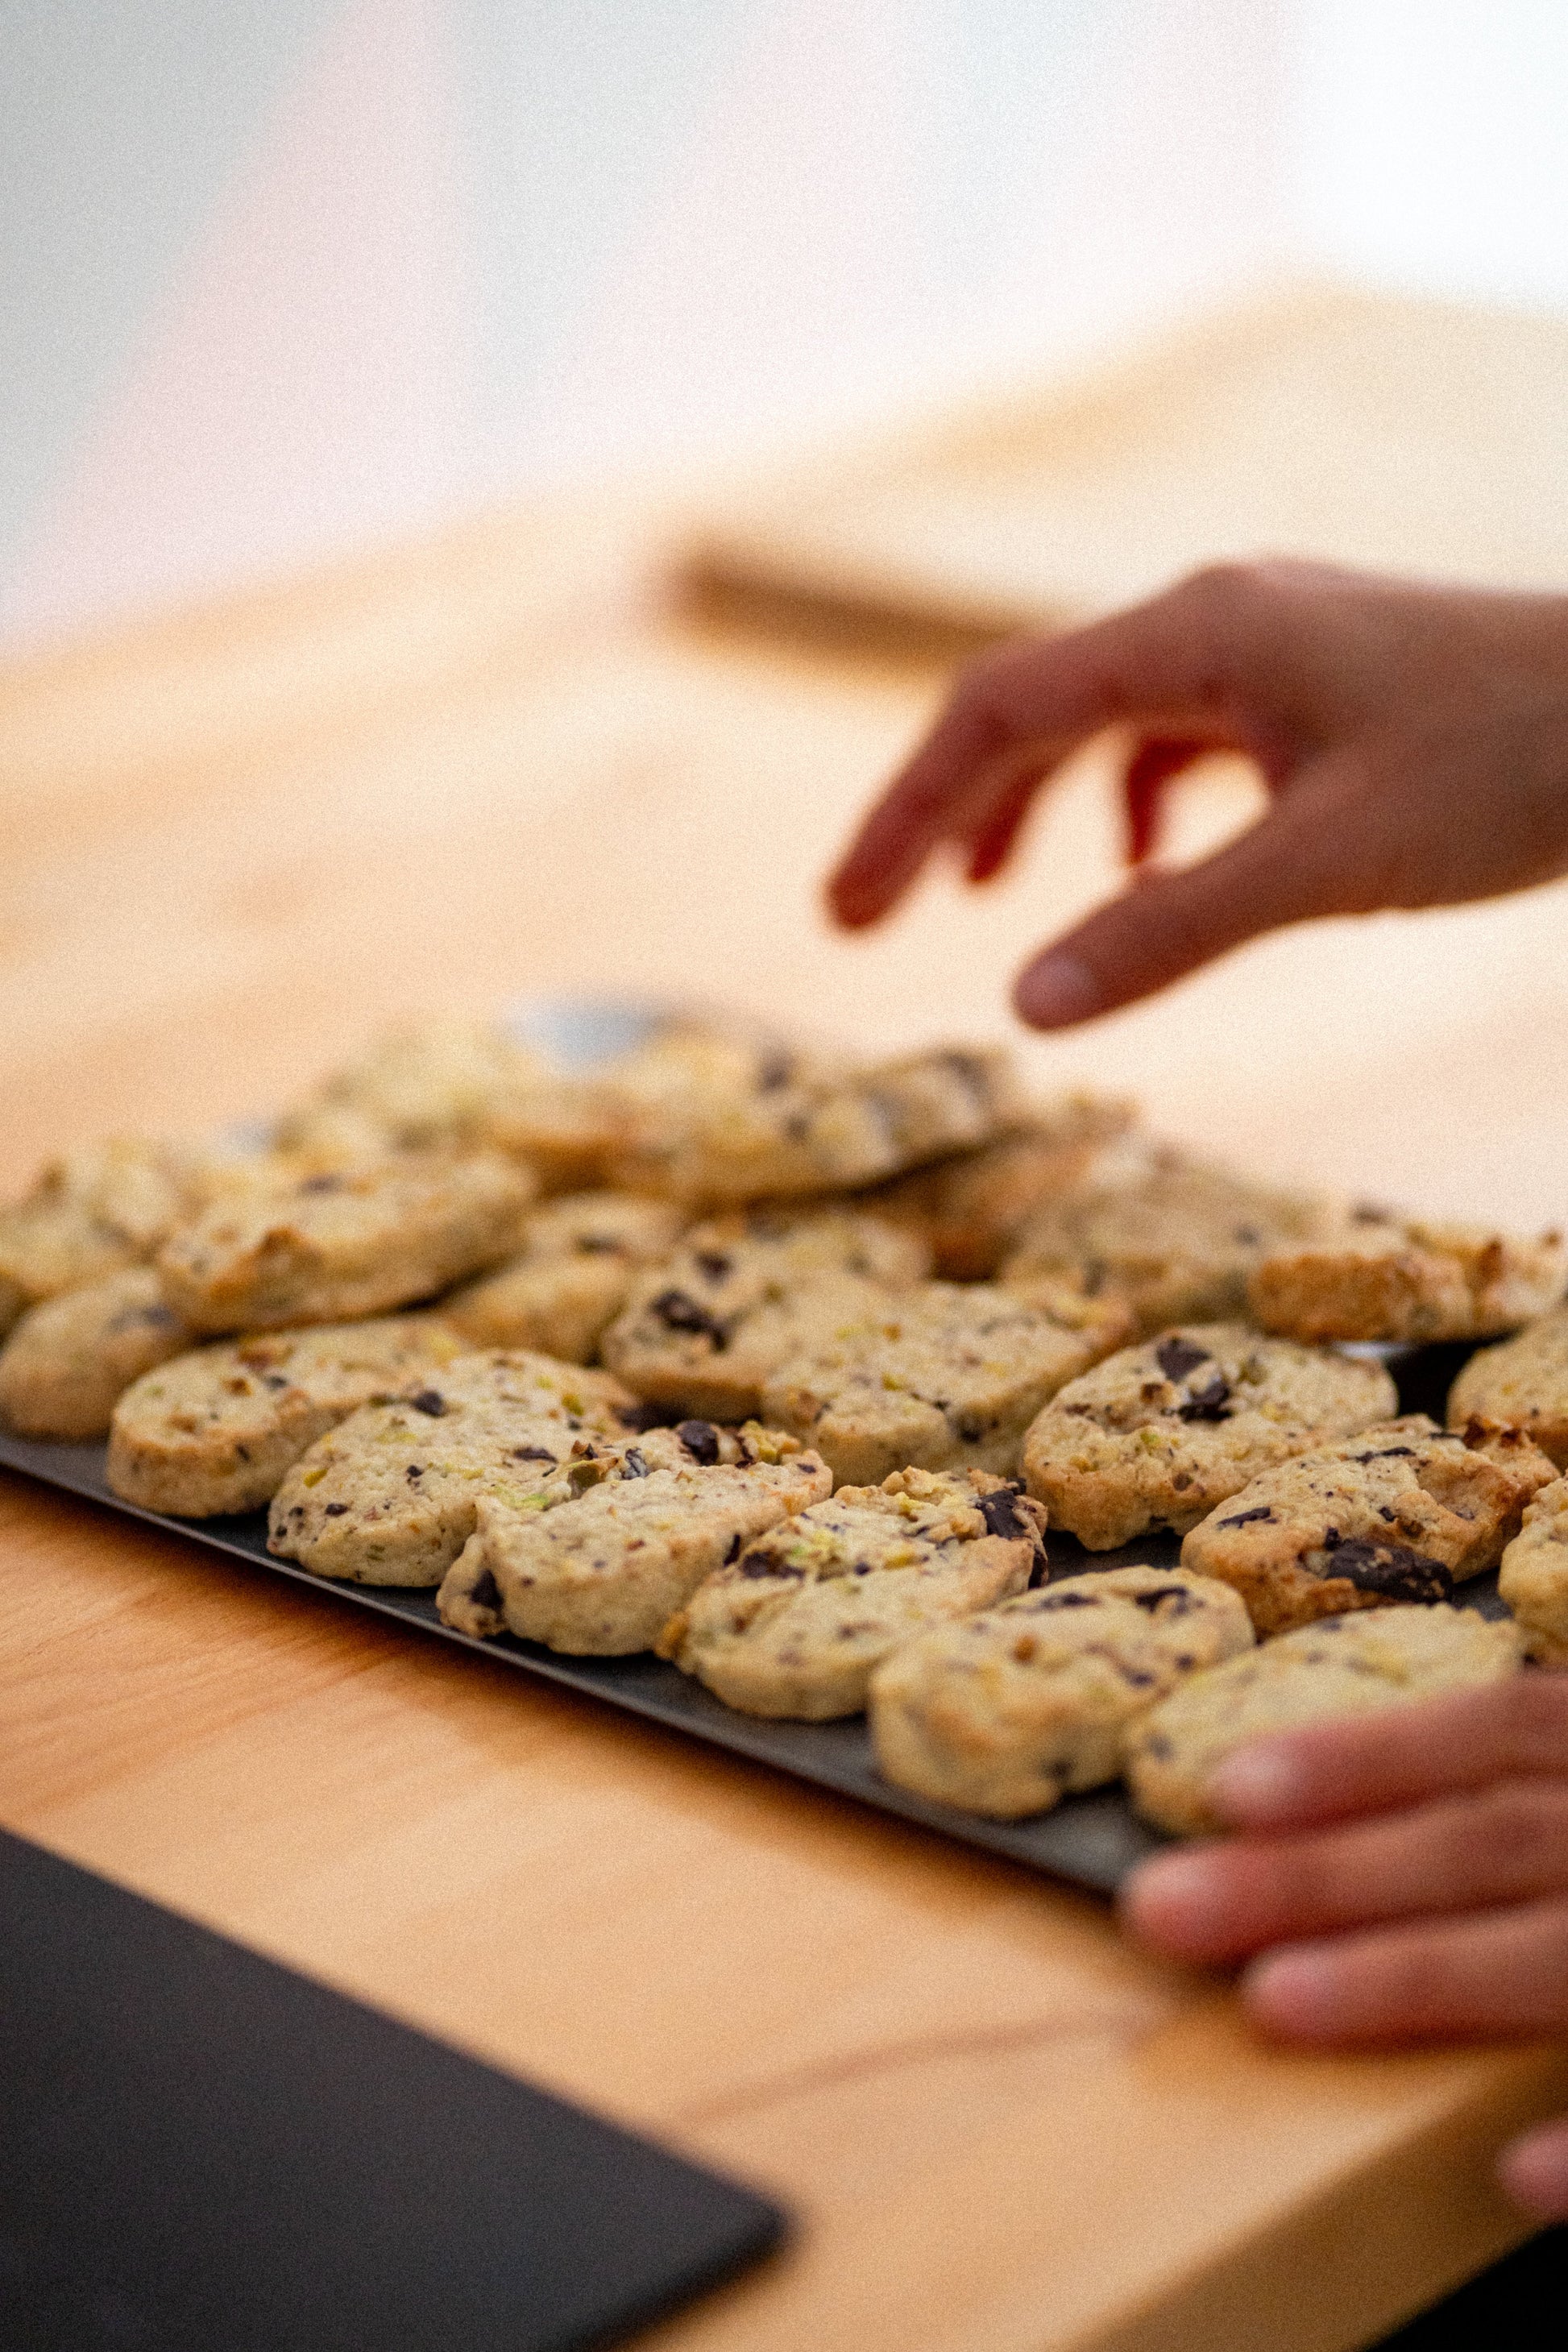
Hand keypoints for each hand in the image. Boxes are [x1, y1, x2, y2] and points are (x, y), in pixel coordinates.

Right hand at [827, 562, 1567, 1026]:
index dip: (902, 814)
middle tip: (866, 919)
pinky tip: (1141, 868)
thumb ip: (1169, 929)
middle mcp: (1215, 616)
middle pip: (1028, 706)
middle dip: (942, 813)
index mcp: (1197, 631)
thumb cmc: (1513, 765)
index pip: (994, 712)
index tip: (846, 915)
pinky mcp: (1310, 680)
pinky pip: (1179, 732)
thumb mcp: (1326, 862)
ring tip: (985, 898)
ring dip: (1030, 804)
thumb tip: (1022, 1009)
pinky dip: (1133, 802)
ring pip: (1101, 718)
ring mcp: (1264, 641)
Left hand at [1119, 1672, 1567, 2220]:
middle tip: (1169, 1906)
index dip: (1370, 1753)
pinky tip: (1516, 2176)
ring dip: (1429, 1979)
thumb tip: (1343, 1810)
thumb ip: (1538, 1792)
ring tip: (1281, 2004)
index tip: (1228, 1786)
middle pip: (1499, 1841)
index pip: (1502, 1731)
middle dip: (1330, 1872)